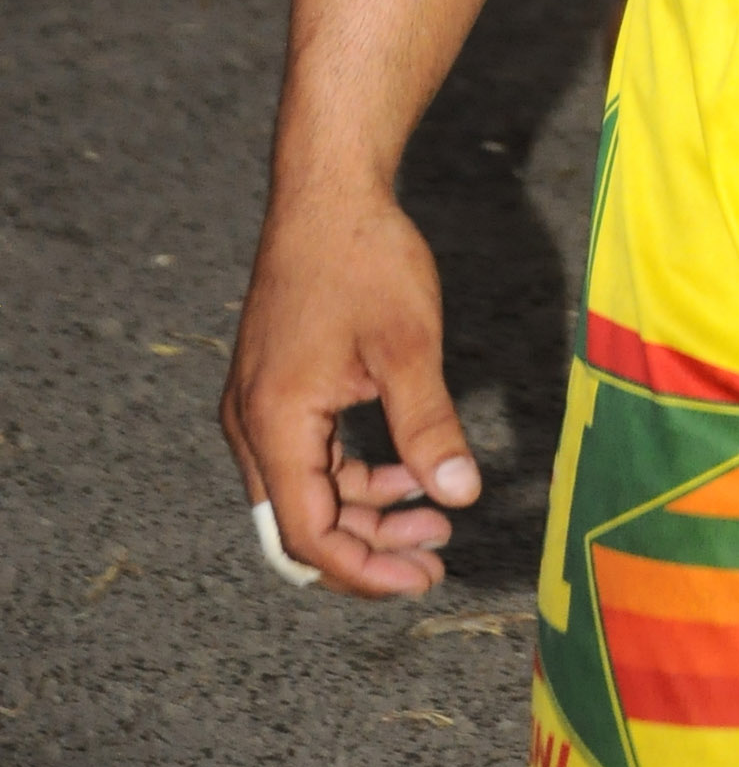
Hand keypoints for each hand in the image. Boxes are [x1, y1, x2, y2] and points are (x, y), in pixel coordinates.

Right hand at [222, 192, 481, 597]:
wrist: (328, 189)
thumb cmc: (364, 257)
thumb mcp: (409, 346)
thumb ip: (430, 427)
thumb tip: (460, 496)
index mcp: (273, 423)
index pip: (309, 535)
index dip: (366, 569)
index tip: (424, 577)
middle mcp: (251, 423)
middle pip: (301, 525)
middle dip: (369, 549)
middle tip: (437, 554)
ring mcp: (258, 404)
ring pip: (305, 493)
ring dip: (366, 512)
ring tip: (434, 515)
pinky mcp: (275, 386)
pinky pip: (308, 457)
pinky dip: (354, 474)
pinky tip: (408, 470)